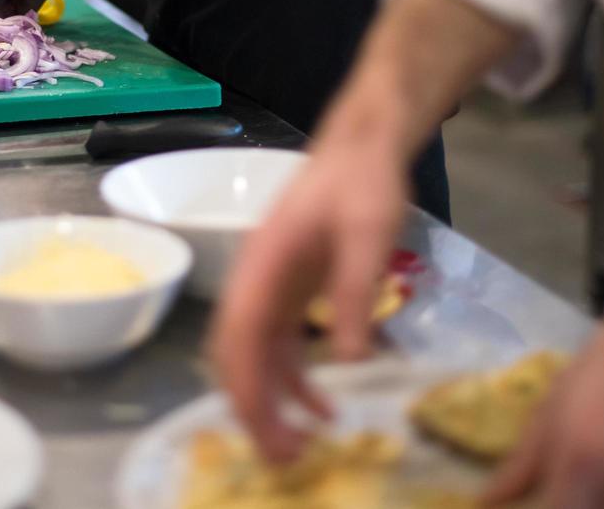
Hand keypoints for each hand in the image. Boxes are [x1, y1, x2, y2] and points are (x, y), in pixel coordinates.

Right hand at [210, 134, 407, 461]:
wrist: (363, 145)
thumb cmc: (361, 182)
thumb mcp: (366, 234)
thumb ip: (354, 294)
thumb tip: (351, 363)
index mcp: (263, 264)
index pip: (240, 336)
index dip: (247, 388)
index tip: (268, 432)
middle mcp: (256, 280)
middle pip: (237, 355)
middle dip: (253, 409)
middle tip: (285, 458)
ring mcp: (270, 287)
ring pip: (256, 357)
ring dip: (272, 402)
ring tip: (304, 446)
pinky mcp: (291, 292)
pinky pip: (281, 346)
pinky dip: (295, 381)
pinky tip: (325, 405)